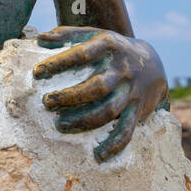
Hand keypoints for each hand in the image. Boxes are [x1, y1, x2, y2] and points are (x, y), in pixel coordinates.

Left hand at [33, 26, 168, 162]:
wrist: (154, 63)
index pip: (82, 53)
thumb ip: (68, 35)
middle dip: (70, 97)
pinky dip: (115, 144)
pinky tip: (99, 155)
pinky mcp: (137, 110)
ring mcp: (130, 92)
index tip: (37, 72)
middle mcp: (122, 69)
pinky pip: (127, 130)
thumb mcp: (95, 35)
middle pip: (96, 86)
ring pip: (108, 110)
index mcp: (109, 46)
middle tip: (46, 103)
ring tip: (60, 125)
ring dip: (84, 120)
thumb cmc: (112, 50)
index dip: (59, 63)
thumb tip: (40, 38)